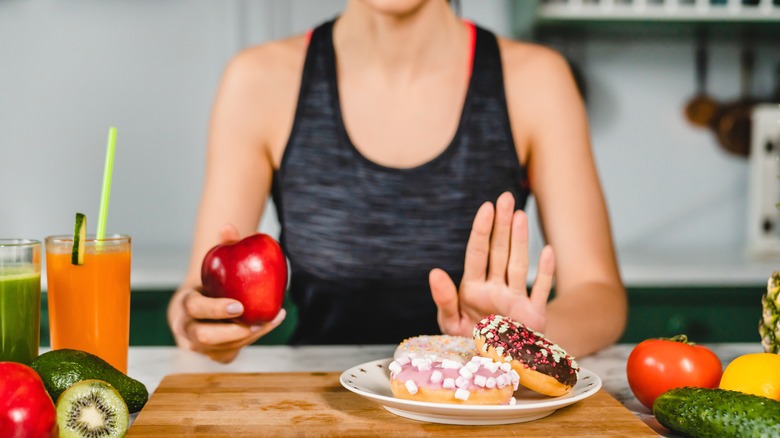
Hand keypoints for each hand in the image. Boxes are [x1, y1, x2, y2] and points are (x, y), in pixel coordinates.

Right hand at [168, 224, 285, 362]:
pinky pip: (233, 353)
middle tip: (256, 322)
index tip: (239, 305)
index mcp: (184, 306)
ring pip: (222, 349)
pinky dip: (254, 341)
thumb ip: (224, 245)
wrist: (205, 305)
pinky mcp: (216, 355)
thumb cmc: (213, 280)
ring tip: (272, 319)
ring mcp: (200, 348)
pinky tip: (272, 322)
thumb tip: (229, 226)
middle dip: (231, 332)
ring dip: (250, 337)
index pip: (195, 309)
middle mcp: (187, 331)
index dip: (215, 309)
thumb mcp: (215, 264)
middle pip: (204, 338)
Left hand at [429, 192, 554, 336]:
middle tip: (506, 198)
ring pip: (518, 264)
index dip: (481, 231)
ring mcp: (515, 299)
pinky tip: (547, 251)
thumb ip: (444, 299)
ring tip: (519, 215)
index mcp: (473, 288)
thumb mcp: (450, 323)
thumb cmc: (469, 341)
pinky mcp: (533, 315)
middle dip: (502, 225)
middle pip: (499, 251)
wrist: (495, 367)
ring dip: (520, 241)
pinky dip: (545, 272)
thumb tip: (435, 272)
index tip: (486, 207)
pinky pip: (540, 290)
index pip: (477, 254)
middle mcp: (495, 289)